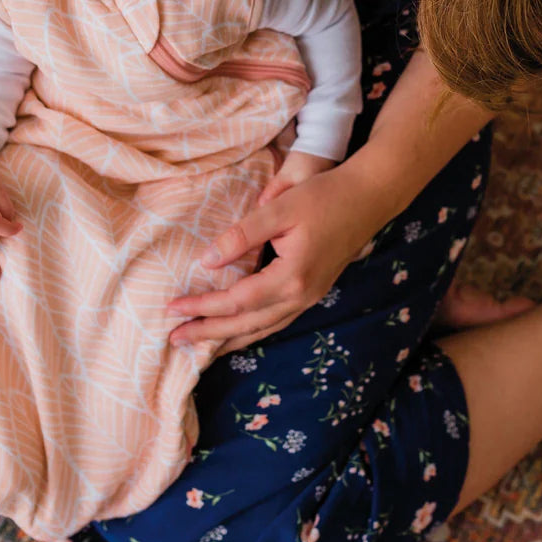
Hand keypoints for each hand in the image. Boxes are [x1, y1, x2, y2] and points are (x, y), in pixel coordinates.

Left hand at [167, 155, 388, 353]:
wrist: (368, 198)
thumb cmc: (323, 196)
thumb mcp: (279, 209)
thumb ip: (241, 236)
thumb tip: (206, 261)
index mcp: (291, 277)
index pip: (237, 301)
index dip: (203, 306)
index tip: (173, 308)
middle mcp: (301, 296)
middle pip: (247, 324)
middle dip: (209, 333)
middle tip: (174, 338)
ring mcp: (310, 297)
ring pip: (264, 328)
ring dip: (230, 338)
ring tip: (200, 345)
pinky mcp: (313, 291)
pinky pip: (277, 321)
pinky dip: (252, 330)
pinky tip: (238, 331)